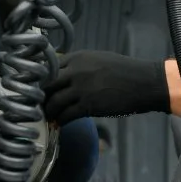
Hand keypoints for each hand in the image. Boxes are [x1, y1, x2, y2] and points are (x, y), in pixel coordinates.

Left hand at [43, 50, 169, 124]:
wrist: (143, 83)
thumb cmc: (123, 70)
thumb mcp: (97, 59)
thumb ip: (78, 65)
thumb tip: (61, 74)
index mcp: (77, 58)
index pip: (47, 68)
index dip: (40, 80)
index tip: (37, 89)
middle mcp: (75, 71)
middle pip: (46, 85)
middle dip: (40, 96)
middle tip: (38, 105)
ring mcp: (81, 89)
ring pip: (53, 102)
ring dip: (49, 111)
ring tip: (48, 116)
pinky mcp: (88, 106)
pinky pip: (66, 115)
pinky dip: (60, 121)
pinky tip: (60, 123)